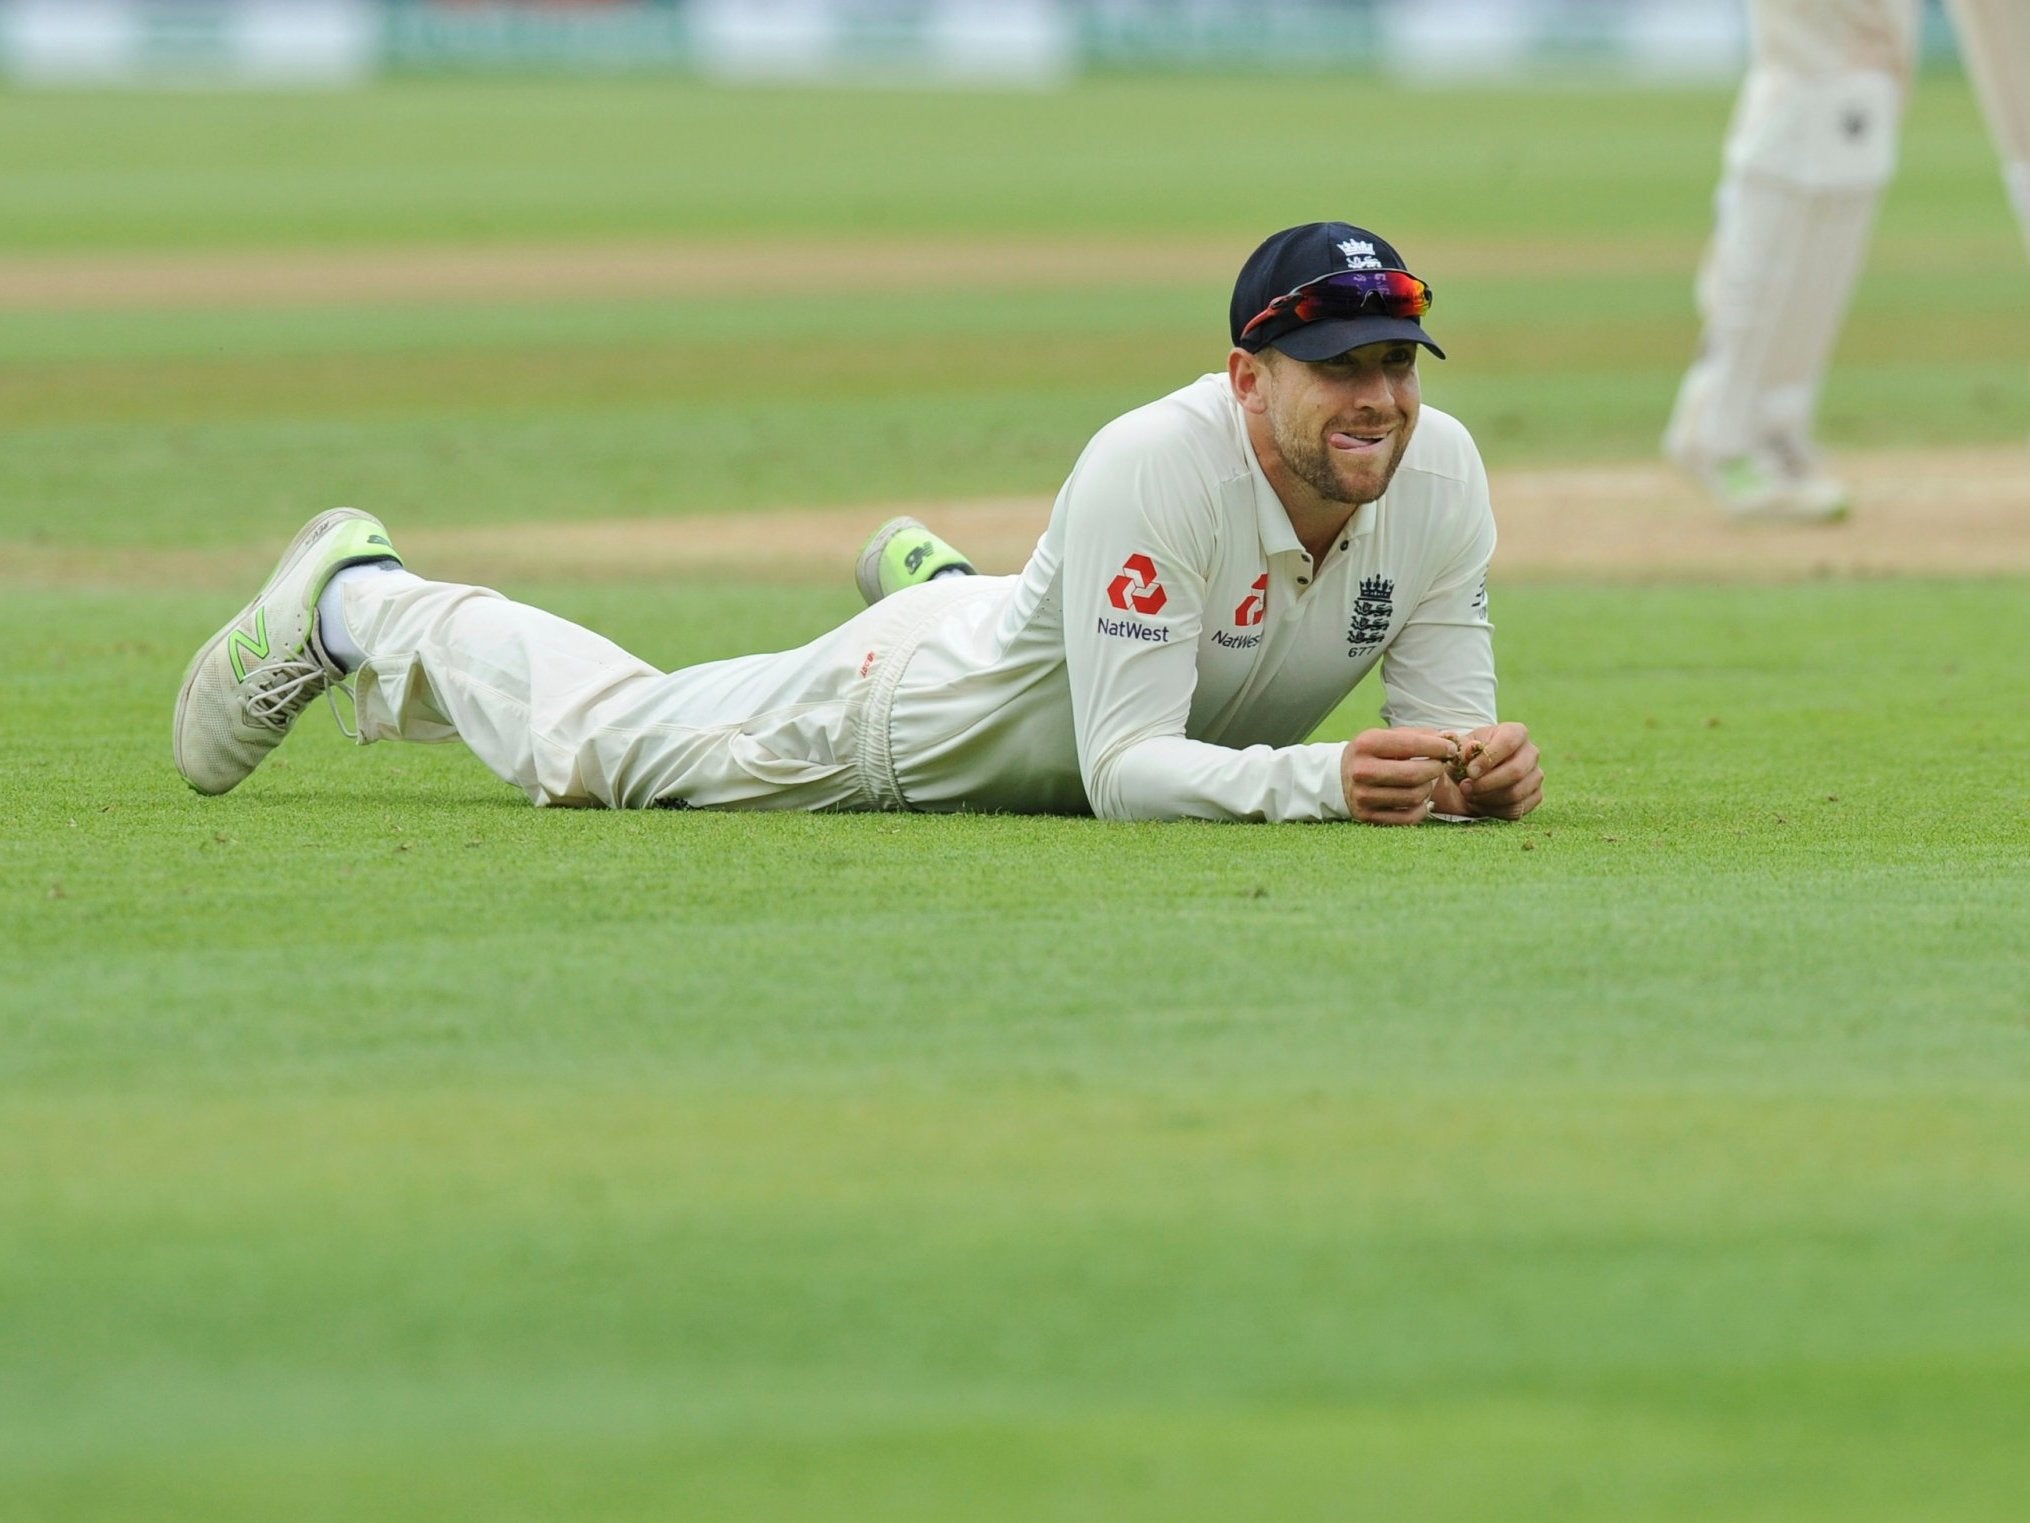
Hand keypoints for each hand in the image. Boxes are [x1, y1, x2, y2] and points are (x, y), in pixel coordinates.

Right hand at [1340, 728, 1456, 824]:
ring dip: (1428, 788)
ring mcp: (1362, 796)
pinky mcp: (1367, 816)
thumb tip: (1451, 738)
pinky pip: (1408, 818)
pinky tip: (1421, 799)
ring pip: (1413, 797)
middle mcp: (1361, 770)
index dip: (1438, 747)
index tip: (1450, 749)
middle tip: (1440, 765)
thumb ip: (1419, 736)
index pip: (1411, 745)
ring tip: (1427, 780)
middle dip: (1436, 769)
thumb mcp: (1388, 737)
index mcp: (1366, 744)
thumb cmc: (1373, 753)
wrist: (1340, 777)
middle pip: (1414, 775)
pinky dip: (1421, 809)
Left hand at [1452, 721, 1542, 819]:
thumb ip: (1463, 747)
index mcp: (1516, 732)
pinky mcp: (1536, 796)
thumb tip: (1471, 748)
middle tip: (1464, 788)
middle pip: (1516, 771)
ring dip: (1487, 799)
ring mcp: (1536, 775)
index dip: (1488, 759)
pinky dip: (1494, 811)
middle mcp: (1531, 752)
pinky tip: (1480, 804)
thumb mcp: (1462, 747)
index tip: (1470, 772)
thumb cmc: (1470, 756)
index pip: (1508, 742)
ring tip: (1469, 795)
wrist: (1476, 774)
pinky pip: (1517, 809)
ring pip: (1516, 793)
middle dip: (1486, 784)